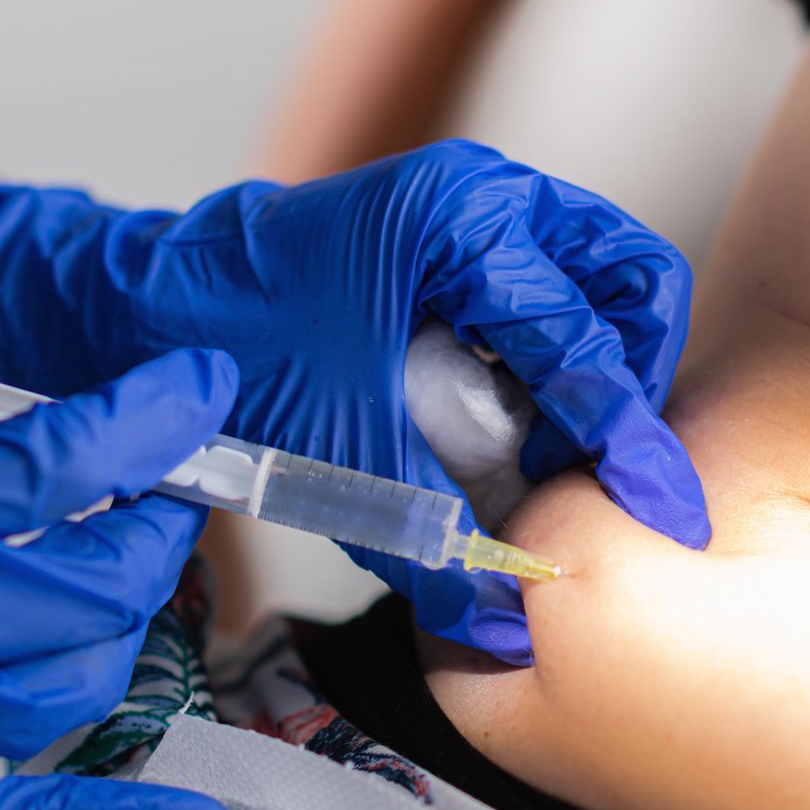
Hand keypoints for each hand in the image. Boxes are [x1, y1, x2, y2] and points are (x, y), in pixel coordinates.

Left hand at [0, 140, 710, 663]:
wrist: (152, 308)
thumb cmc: (232, 351)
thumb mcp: (341, 452)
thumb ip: (430, 538)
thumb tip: (503, 616)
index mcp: (460, 220)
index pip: (583, 336)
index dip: (624, 437)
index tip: (657, 507)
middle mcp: (486, 193)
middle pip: (631, 277)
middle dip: (632, 375)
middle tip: (608, 460)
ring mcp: (480, 204)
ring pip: (605, 274)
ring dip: (604, 360)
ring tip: (571, 444)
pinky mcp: (467, 234)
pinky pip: (558, 284)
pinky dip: (563, 348)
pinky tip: (530, 416)